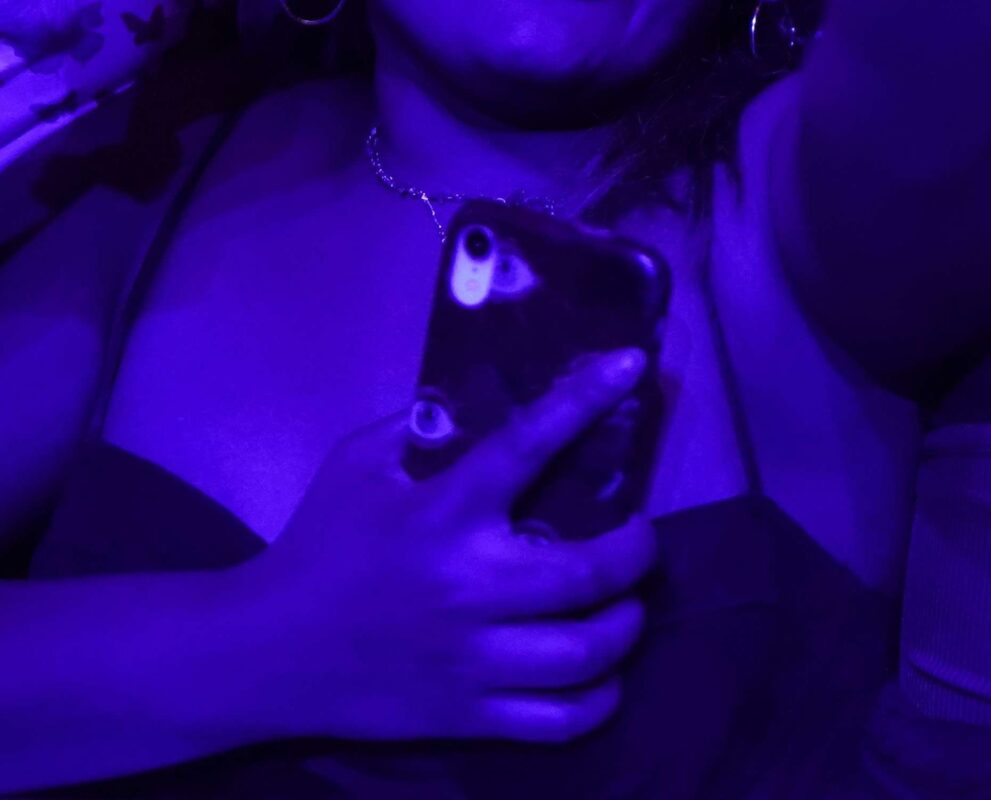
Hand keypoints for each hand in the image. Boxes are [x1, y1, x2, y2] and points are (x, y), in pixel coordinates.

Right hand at [238, 352, 657, 743]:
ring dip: (627, 624)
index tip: (631, 363)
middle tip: (639, 536)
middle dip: (637, 550)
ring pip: (586, 653)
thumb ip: (416, 427)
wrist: (258, 652)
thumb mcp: (355, 467)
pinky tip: (603, 675)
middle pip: (590, 573)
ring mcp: (471, 659)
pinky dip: (600, 699)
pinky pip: (559, 721)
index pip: (528, 444)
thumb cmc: (316, 549)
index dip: (586, 399)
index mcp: (443, 515)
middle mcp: (469, 587)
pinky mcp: (466, 715)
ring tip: (626, 605)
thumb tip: (476, 396)